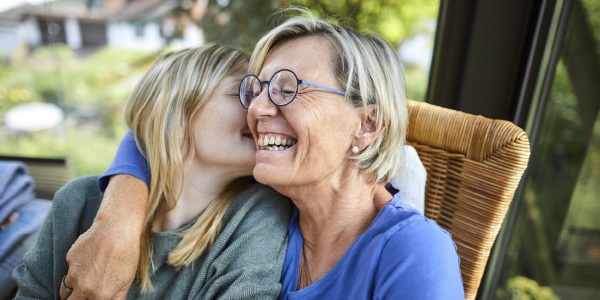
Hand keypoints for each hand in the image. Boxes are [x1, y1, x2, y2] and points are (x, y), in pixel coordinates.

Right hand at [60, 175, 147, 298]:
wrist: (117, 228)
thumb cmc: (126, 255)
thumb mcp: (126, 282)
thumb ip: (116, 299)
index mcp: (100, 295)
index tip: (92, 296)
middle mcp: (84, 287)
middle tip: (81, 296)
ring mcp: (74, 272)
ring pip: (66, 288)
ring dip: (73, 287)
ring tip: (85, 279)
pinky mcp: (70, 258)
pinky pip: (69, 268)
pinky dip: (76, 268)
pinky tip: (88, 258)